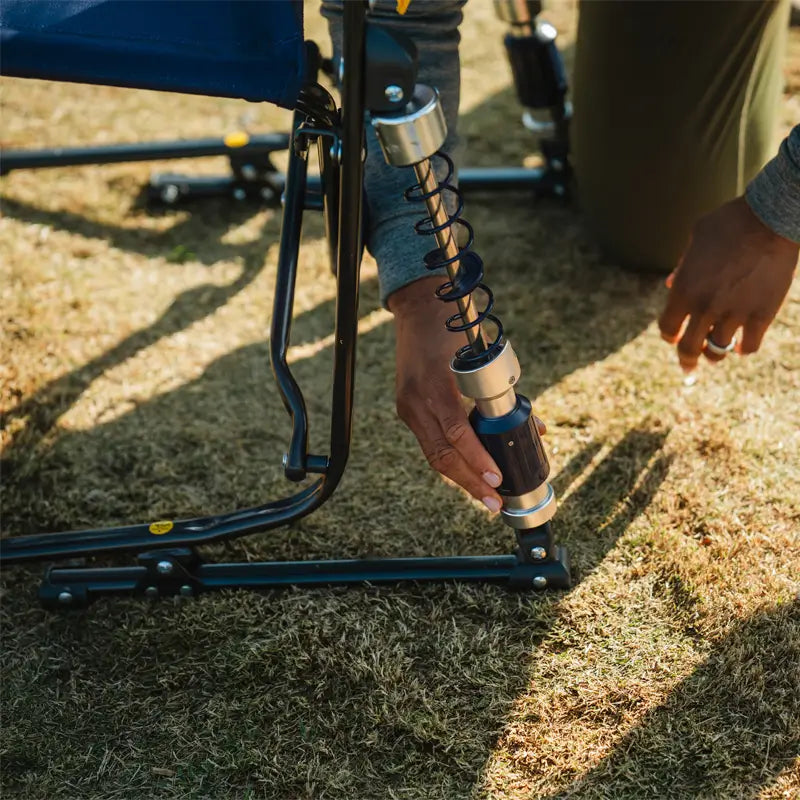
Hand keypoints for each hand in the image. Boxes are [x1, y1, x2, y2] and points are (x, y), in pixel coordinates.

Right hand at [388, 277, 544, 511]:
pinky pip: (430, 443)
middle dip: (470, 482)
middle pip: (442, 454)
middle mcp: (416, 400)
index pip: (456, 432)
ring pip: (434, 455)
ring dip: (460, 479)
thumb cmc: (456, 327)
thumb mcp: (482, 355)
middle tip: (495, 502)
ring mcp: (408, 407)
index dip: (476, 458)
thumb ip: (506, 392)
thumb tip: (536, 427)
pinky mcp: (407, 409)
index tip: (496, 476)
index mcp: (436, 384)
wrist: (419, 308)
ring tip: (485, 497)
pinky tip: (468, 474)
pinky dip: (451, 460)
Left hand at [658, 196, 797, 371]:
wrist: (769, 218)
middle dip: (687, 360)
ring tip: (715, 354)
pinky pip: (750, 345)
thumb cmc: (729, 222)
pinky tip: (742, 346)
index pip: (667, 328)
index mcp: (684, 290)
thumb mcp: (695, 240)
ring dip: (715, 354)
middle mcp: (705, 307)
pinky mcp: (762, 314)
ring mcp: (734, 313)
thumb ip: (682, 266)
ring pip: (718, 350)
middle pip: (689, 348)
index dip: (669, 335)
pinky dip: (744, 349)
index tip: (673, 338)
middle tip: (688, 366)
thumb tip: (671, 285)